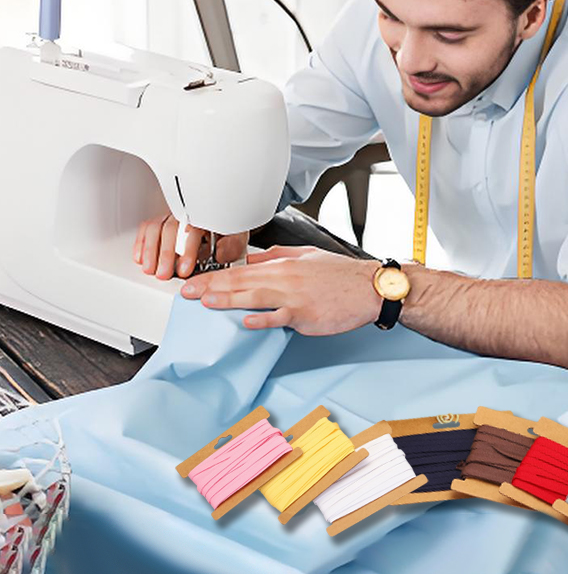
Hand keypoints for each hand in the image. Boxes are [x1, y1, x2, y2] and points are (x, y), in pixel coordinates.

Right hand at [133, 213, 248, 279]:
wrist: (225, 227)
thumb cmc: (229, 234)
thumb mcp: (237, 240)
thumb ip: (231, 247)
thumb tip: (220, 254)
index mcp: (207, 216)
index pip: (194, 229)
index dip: (187, 251)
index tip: (185, 270)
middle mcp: (187, 215)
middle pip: (171, 229)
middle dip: (166, 254)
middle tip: (164, 274)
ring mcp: (173, 217)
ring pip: (156, 228)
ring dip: (151, 250)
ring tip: (150, 269)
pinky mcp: (162, 222)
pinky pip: (147, 228)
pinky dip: (142, 242)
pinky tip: (141, 258)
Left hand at [180, 245, 381, 333]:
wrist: (369, 288)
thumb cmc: (341, 275)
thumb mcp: (307, 255)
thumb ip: (277, 256)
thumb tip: (252, 260)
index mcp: (284, 264)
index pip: (241, 270)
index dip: (215, 275)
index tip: (194, 281)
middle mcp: (286, 278)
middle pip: (242, 282)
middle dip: (212, 287)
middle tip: (186, 293)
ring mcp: (296, 298)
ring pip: (256, 297)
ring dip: (229, 300)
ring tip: (206, 303)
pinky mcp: (307, 316)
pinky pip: (281, 318)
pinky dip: (264, 320)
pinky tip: (247, 322)